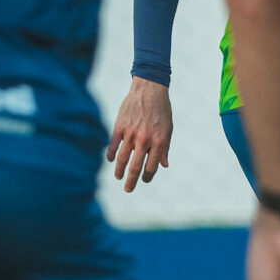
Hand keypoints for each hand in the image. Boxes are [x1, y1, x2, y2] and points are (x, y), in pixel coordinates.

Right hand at [107, 77, 173, 191]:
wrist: (149, 90)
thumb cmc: (161, 110)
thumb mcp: (168, 129)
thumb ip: (165, 148)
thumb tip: (164, 166)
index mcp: (159, 142)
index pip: (152, 166)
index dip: (148, 176)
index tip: (145, 180)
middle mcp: (144, 140)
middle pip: (136, 167)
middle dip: (132, 181)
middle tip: (129, 189)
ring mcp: (131, 134)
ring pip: (123, 159)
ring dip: (120, 171)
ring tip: (119, 177)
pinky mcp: (119, 127)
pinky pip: (114, 145)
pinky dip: (112, 155)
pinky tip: (111, 161)